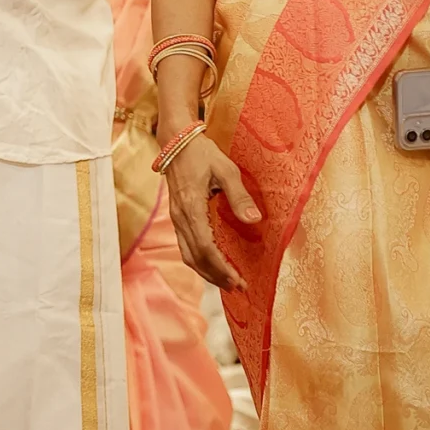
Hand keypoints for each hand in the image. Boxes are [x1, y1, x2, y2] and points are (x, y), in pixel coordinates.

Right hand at [160, 129, 259, 293]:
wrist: (176, 141)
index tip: (239, 280)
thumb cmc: (203, 153)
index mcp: (191, 207)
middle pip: (195, 257)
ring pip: (187, 254)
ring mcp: (176, 218)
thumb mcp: (226, 170)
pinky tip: (213, 265)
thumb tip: (254, 220)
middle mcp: (180, 217)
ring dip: (207, 272)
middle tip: (239, 288)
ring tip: (227, 282)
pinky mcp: (177, 216)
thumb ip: (239, 196)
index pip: (205, 247)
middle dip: (216, 276)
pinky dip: (199, 260)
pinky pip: (185, 245)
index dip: (222, 267)